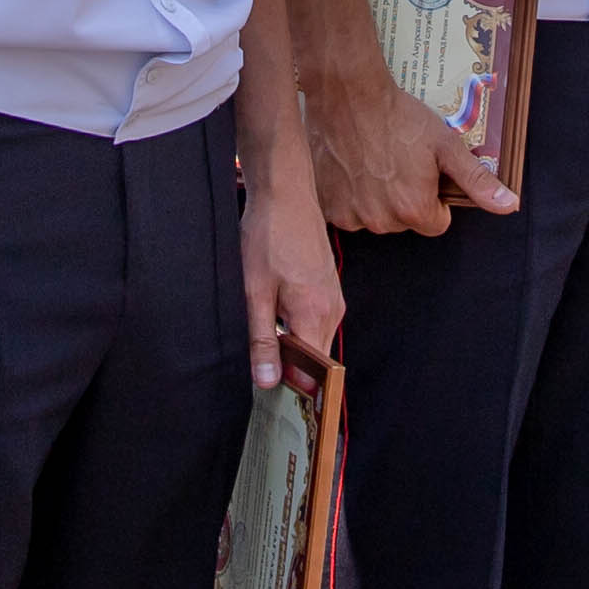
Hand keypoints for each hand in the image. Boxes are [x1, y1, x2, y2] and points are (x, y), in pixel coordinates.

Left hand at [243, 180, 348, 386]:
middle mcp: (332, 309)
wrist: (285, 194)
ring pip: (315, 338)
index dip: (294, 385)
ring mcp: (333, 297)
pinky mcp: (328, 287)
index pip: (314, 370)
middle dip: (292, 369)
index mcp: (316, 314)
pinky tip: (275, 317)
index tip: (273, 395)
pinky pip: (316, 320)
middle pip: (316, 356)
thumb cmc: (267, 238)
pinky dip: (298, 326)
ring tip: (265, 343)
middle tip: (261, 373)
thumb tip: (267, 381)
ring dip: (293, 345)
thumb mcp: (255, 292)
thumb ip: (262, 339)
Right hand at [305, 48, 503, 240]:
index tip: (424, 174)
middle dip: (406, 198)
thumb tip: (509, 206)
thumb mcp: (446, 145)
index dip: (434, 198)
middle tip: (399, 162)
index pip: (435, 223)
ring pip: (375, 218)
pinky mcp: (327, 205)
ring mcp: (350, 215)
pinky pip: (346, 212)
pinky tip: (353, 167)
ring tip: (374, 161)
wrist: (348, 95)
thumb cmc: (399, 117)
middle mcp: (381, 220)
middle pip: (404, 222)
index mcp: (414, 210)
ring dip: (377, 198)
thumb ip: (477, 181)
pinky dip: (350, 195)